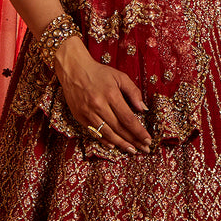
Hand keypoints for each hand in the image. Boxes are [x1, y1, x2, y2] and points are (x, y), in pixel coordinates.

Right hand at [52, 37, 151, 153]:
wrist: (73, 69)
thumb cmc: (99, 72)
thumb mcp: (119, 76)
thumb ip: (133, 92)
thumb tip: (143, 109)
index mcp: (111, 94)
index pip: (128, 118)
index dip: (139, 131)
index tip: (148, 140)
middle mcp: (98, 105)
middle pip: (119, 128)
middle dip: (133, 140)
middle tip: (144, 149)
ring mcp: (88, 112)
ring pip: (107, 133)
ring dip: (121, 144)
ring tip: (132, 150)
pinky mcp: (79, 116)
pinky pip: (94, 132)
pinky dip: (105, 140)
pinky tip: (114, 145)